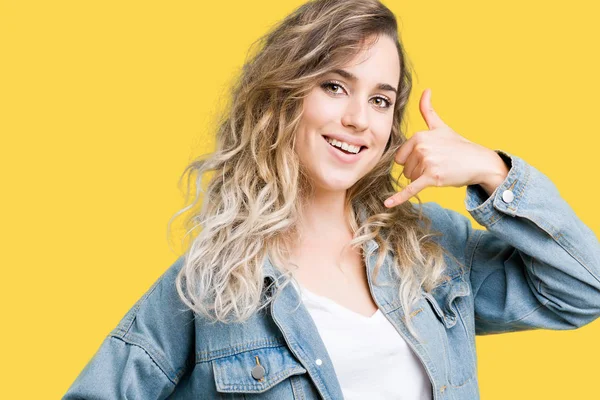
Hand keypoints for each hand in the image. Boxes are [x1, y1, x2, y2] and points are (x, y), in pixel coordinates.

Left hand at [383, 88, 508, 207]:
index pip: (400, 157)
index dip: (412, 161)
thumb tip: (426, 90)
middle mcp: (421, 147)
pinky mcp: (432, 178)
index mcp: (418, 135)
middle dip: (418, 171)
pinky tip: (387, 204)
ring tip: (440, 170)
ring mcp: (427, 162)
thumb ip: (428, 110)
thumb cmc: (458, 146)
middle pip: (404, 169)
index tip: (429, 158)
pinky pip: (411, 189)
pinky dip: (399, 198)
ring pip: (410, 179)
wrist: (479, 162)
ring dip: (423, 179)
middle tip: (437, 165)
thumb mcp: (441, 127)